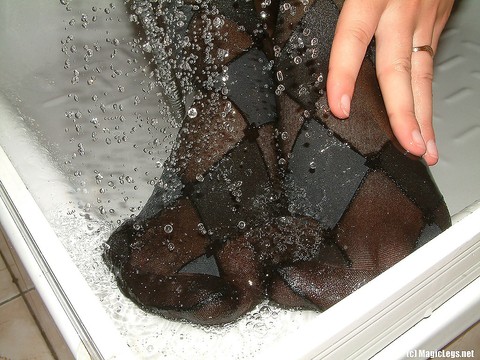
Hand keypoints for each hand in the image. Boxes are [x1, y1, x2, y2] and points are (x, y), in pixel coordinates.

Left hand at [327, 0, 453, 164]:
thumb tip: (289, 8)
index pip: (353, 38)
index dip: (344, 73)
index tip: (339, 105)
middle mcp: (402, 9)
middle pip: (398, 69)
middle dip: (403, 112)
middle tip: (408, 146)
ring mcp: (423, 18)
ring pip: (421, 75)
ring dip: (423, 116)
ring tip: (424, 149)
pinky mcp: (435, 22)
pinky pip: (429, 66)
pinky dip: (428, 97)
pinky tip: (427, 120)